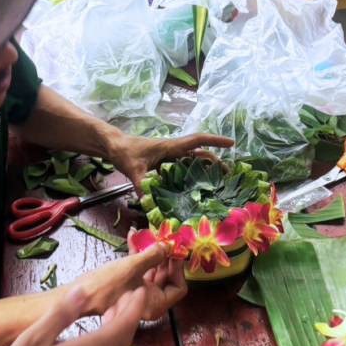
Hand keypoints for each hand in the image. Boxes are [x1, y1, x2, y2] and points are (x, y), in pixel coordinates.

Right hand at [0, 283, 145, 345]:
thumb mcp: (31, 341)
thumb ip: (60, 315)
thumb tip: (82, 291)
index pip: (125, 324)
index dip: (134, 306)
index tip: (139, 291)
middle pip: (124, 341)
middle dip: (127, 318)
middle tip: (123, 301)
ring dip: (117, 338)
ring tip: (108, 321)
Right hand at [79, 243, 185, 318]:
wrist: (77, 296)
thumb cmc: (105, 286)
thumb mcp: (131, 268)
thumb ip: (153, 256)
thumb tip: (168, 245)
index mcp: (156, 304)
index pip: (179, 287)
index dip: (178, 267)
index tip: (174, 248)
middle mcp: (150, 302)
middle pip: (166, 277)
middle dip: (164, 255)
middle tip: (164, 236)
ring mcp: (138, 295)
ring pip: (152, 271)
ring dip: (151, 252)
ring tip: (147, 233)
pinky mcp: (127, 287)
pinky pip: (139, 270)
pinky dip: (137, 256)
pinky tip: (133, 237)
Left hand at [107, 131, 233, 191]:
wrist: (114, 147)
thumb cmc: (125, 152)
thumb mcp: (134, 169)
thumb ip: (142, 186)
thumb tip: (149, 204)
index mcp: (170, 147)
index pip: (197, 141)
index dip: (215, 141)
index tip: (231, 143)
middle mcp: (173, 150)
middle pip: (199, 153)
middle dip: (214, 161)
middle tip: (227, 174)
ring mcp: (169, 156)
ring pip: (192, 160)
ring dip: (205, 168)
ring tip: (216, 182)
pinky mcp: (164, 163)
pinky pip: (182, 168)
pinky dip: (191, 174)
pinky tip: (194, 187)